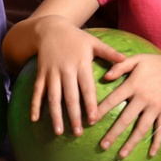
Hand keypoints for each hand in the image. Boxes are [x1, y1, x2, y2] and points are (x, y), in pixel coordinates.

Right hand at [27, 19, 126, 136]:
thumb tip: (125, 60)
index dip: (90, 104)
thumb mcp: (93, 42)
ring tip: (58, 132)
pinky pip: (37, 91)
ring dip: (55, 115)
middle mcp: (66, 69)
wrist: (50, 28)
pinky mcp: (40, 73)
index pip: (87, 88)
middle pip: (70, 96)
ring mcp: (51, 72)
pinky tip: (34, 119)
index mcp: (81, 63)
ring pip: (53, 97)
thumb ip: (109, 53)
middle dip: (74, 116)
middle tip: (78, 133)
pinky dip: (34, 105)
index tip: (94, 120)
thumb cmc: (76, 37)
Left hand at [93, 53, 160, 158]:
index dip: (101, 110)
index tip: (90, 121)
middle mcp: (144, 98)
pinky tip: (151, 154)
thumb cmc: (155, 63)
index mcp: (133, 85)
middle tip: (102, 146)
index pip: (113, 99)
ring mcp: (156, 107)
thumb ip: (120, 66)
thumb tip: (105, 76)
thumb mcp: (137, 59)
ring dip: (131, 143)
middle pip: (126, 119)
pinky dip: (157, 142)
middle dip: (113, 133)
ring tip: (121, 155)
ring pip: (142, 128)